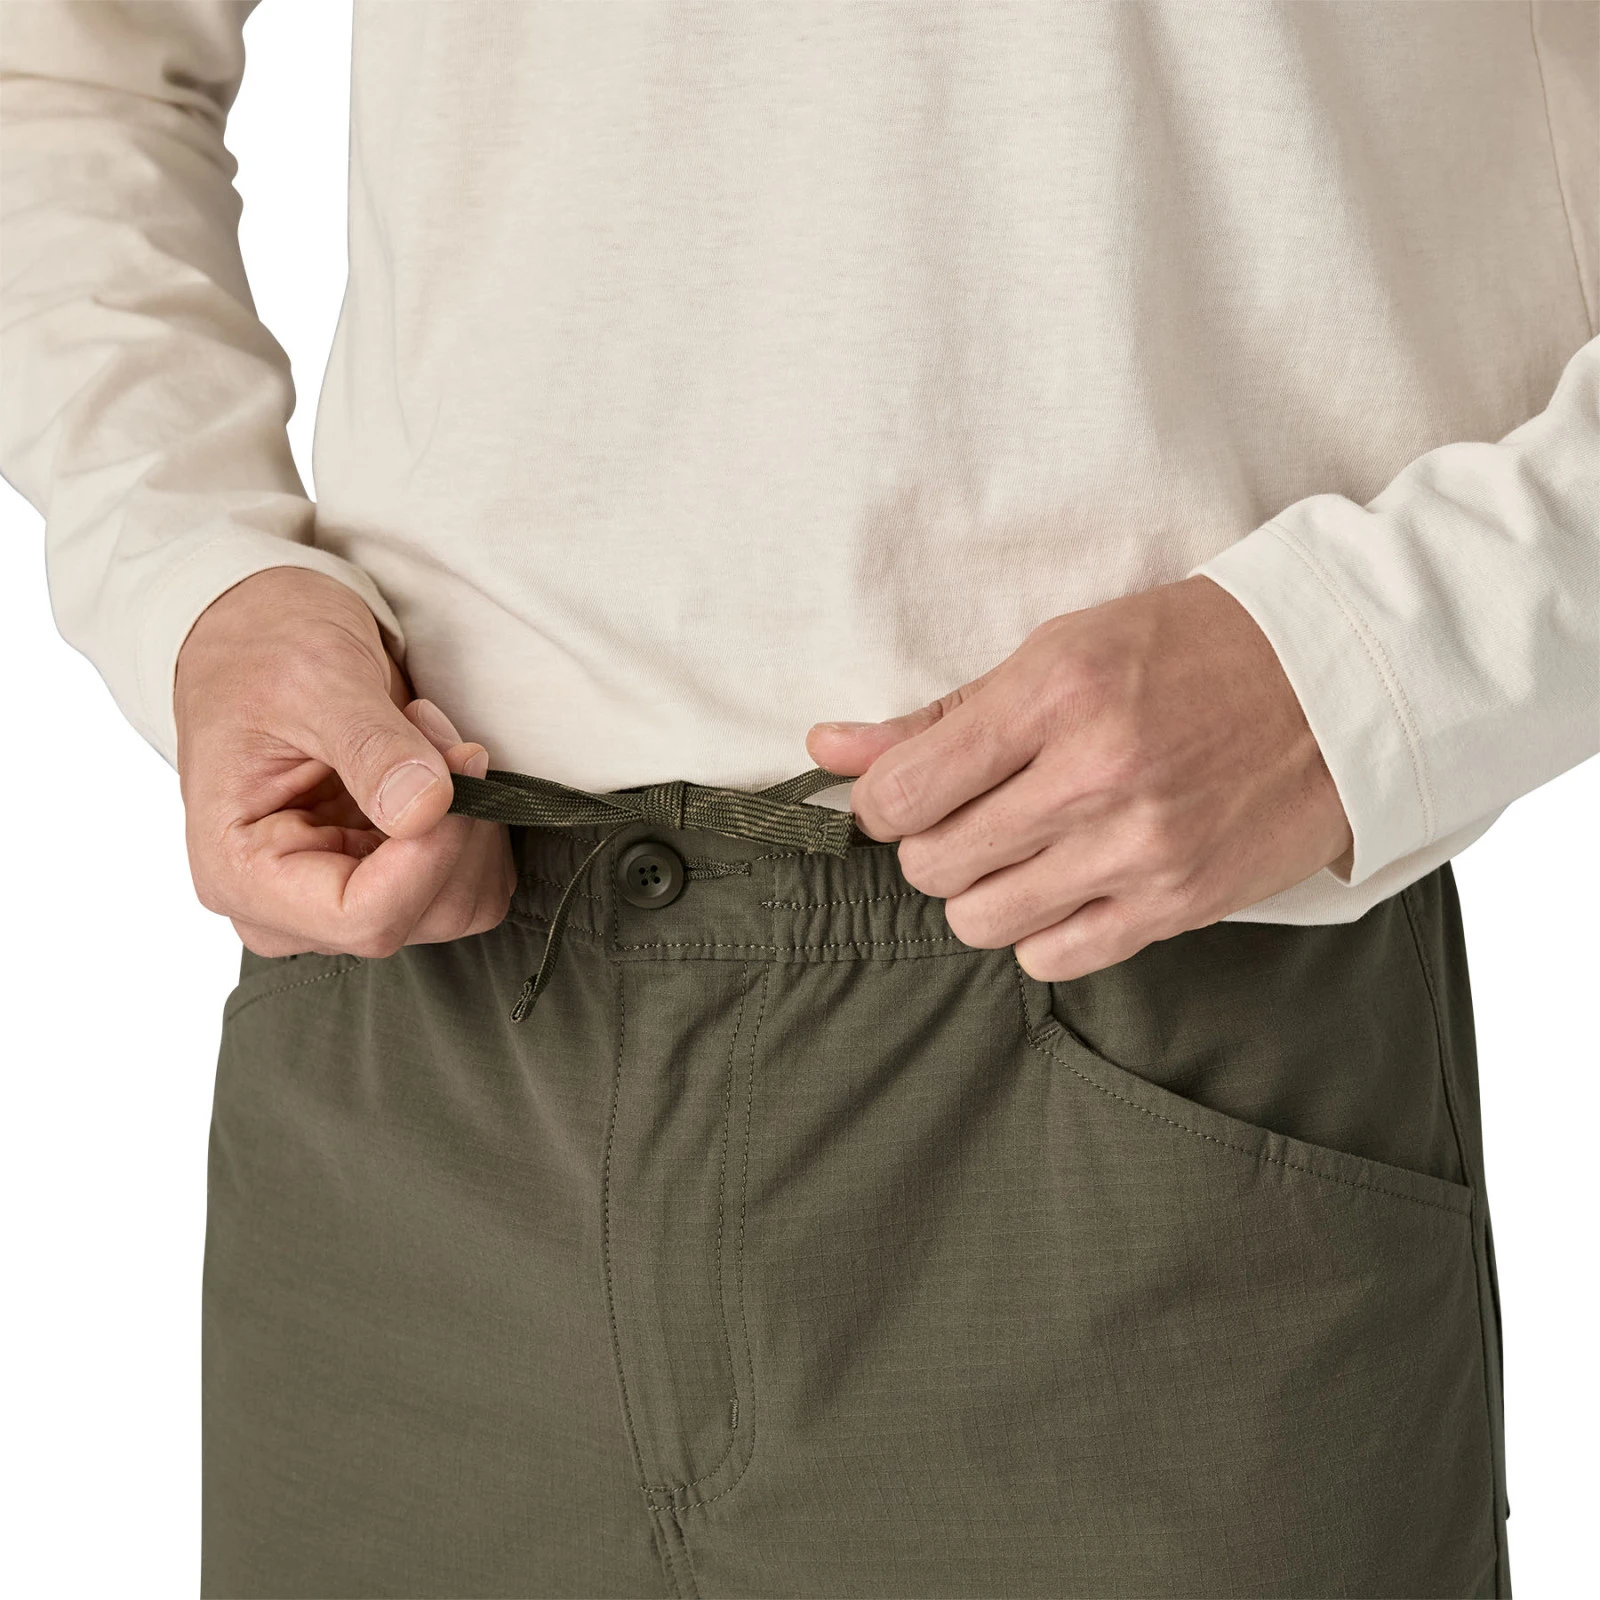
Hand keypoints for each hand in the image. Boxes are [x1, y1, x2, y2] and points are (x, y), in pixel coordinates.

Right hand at [174, 567, 514, 957]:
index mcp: (240, 872)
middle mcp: (286, 907)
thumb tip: (425, 809)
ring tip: (428, 739)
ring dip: (471, 819)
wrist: (262, 637)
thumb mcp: (314, 680)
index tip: (456, 766)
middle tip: (433, 730)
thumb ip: (370, 747)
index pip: (362, 917)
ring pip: (456, 905)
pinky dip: (477, 825)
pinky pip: (467, 882)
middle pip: (417, 915)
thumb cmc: (265, 653)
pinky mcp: (382, 879)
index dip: (430, 854)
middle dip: (455, 822)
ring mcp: (337, 897)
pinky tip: (437, 768)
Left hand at [806, 576, 1351, 980]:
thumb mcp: (1061, 649)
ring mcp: (1141, 849)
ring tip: (1016, 851)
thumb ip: (939, 713)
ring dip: (978, 892)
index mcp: (1056, 692)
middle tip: (967, 816)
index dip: (880, 803)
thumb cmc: (1190, 653)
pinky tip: (1064, 885)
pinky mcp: (1178, 903)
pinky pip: (1053, 957)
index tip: (899, 797)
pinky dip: (1039, 931)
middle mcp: (1095, 775)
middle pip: (933, 862)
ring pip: (981, 919)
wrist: (1339, 685)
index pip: (904, 791)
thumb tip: (825, 749)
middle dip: (929, 845)